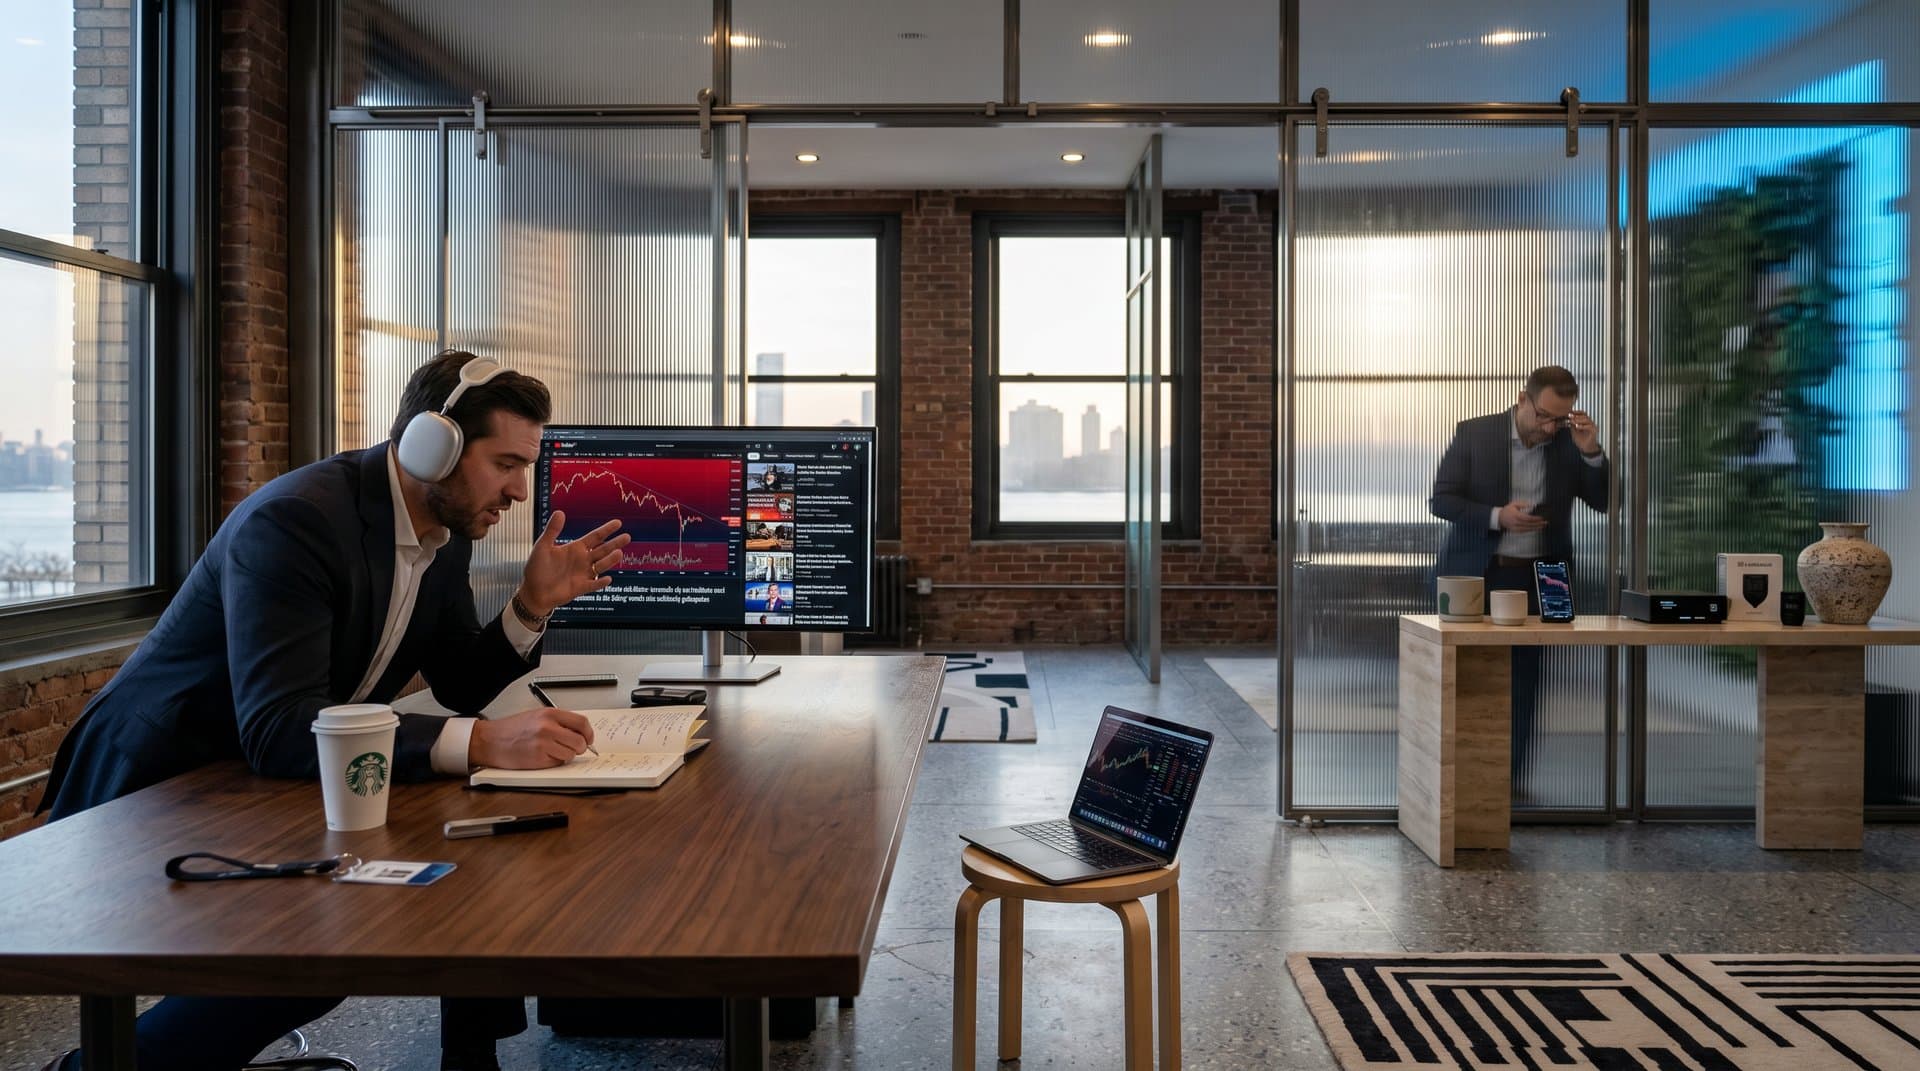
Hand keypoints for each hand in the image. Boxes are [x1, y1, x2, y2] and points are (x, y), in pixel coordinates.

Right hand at [468, 706, 594, 768]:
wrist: (489, 740)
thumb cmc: (510, 729)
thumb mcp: (536, 716)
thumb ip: (558, 721)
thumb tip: (579, 731)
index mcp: (549, 714)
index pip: (581, 723)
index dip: (588, 733)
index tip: (589, 738)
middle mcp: (548, 727)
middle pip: (580, 741)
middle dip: (580, 747)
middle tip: (573, 748)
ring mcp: (543, 744)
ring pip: (571, 754)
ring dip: (566, 756)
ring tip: (552, 751)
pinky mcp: (538, 759)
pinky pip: (558, 763)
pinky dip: (554, 762)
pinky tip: (542, 756)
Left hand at [518, 510, 630, 615]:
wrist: (533, 591)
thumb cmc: (536, 568)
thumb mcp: (543, 546)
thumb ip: (552, 530)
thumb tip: (560, 512)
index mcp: (575, 548)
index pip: (595, 537)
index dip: (606, 530)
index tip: (618, 523)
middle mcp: (582, 560)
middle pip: (603, 550)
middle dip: (615, 543)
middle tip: (627, 537)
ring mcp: (583, 574)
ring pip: (601, 566)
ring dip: (610, 560)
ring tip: (619, 553)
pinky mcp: (580, 588)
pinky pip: (593, 585)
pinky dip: (600, 583)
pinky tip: (607, 579)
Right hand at [1499, 501, 1546, 531]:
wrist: (1499, 518)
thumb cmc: (1507, 510)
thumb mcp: (1514, 504)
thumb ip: (1523, 504)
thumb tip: (1532, 505)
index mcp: (1516, 515)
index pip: (1528, 518)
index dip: (1535, 519)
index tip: (1542, 518)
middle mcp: (1515, 522)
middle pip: (1529, 524)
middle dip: (1538, 524)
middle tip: (1545, 522)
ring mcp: (1515, 528)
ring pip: (1528, 529)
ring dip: (1536, 528)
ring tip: (1543, 526)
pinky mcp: (1515, 531)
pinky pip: (1525, 531)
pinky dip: (1531, 530)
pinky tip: (1536, 529)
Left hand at [1568, 409, 1600, 454]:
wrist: (1585, 448)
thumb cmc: (1580, 439)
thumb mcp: (1573, 431)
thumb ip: (1572, 425)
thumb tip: (1567, 418)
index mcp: (1585, 422)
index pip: (1582, 414)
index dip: (1576, 412)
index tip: (1569, 413)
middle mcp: (1590, 423)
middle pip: (1584, 415)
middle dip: (1576, 415)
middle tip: (1569, 416)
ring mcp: (1593, 426)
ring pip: (1587, 419)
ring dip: (1579, 420)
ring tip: (1572, 421)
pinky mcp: (1594, 431)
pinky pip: (1590, 426)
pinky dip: (1583, 426)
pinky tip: (1577, 426)